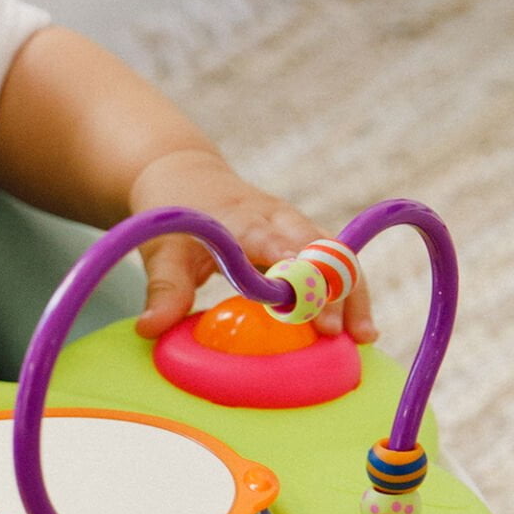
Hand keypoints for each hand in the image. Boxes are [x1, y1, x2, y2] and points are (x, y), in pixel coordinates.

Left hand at [129, 149, 377, 343]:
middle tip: (335, 332)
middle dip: (332, 287)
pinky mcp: (305, 238)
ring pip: (337, 255)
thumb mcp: (161, 248)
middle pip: (318, 247)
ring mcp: (296, 227)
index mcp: (240, 218)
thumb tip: (149, 328)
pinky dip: (349, 292)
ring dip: (353, 294)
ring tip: (364, 337)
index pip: (269, 238)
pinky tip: (358, 328)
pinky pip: (336, 263)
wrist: (186, 176)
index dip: (287, 262)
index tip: (303, 291)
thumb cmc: (174, 214)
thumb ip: (163, 287)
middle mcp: (277, 219)